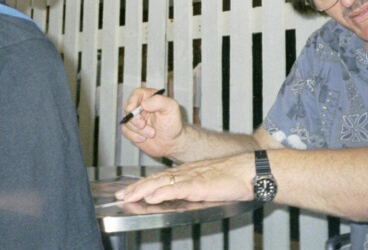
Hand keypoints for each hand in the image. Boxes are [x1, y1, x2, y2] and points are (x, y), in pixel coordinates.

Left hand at [114, 154, 254, 204]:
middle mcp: (185, 172)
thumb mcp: (208, 181)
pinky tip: (151, 197)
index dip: (142, 184)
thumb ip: (193, 187)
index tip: (128, 190)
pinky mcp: (198, 185)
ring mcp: (191, 177)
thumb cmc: (233, 177)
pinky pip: (176, 189)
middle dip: (135, 187)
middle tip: (120, 195)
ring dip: (142, 190)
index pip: (160, 177)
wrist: (248, 171)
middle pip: (155, 179)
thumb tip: (181, 195)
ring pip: (161, 183)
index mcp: (187, 171)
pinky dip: (161, 192)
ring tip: (127, 196)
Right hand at [120, 87, 184, 158]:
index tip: (131, 109)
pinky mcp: (132, 130)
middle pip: (128, 107)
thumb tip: (143, 103)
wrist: (172, 142)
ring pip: (126, 121)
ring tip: (151, 134)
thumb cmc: (173, 123)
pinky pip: (125, 131)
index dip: (132, 100)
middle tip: (144, 125)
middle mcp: (140, 106)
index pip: (137, 93)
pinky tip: (144, 138)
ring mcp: (135, 118)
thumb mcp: (171, 108)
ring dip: (138, 130)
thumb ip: (159, 101)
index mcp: (150, 97)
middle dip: (135, 119)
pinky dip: (134, 136)